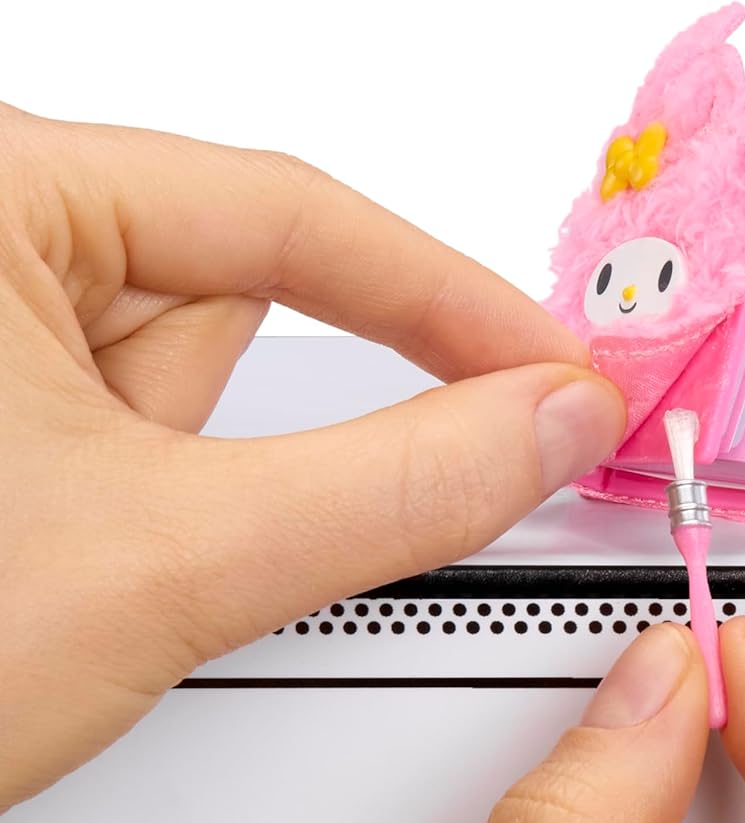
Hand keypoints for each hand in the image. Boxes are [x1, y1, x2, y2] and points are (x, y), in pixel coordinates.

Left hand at [0, 103, 625, 810]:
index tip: (553, 363)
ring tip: (81, 558)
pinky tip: (64, 557)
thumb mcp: (164, 559)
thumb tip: (545, 421)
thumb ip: (399, 484)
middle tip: (207, 522)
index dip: (449, 300)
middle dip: (239, 431)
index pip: (292, 216)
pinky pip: (129, 419)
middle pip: (224, 299)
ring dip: (181, 478)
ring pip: (174, 374)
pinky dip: (149, 491)